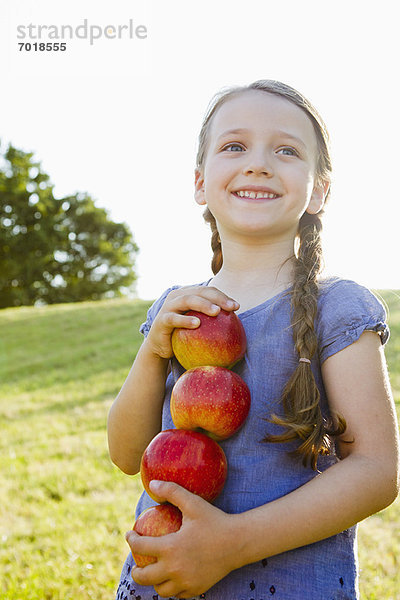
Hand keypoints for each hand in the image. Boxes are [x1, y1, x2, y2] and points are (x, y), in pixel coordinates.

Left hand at [126, 480, 239, 598]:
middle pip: (144, 577)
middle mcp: (175, 569)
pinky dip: (172, 587)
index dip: (131, 540)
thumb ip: (172, 491)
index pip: (141, 546)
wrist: (239, 542)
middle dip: (136, 570)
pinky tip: (172, 577)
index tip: (130, 535)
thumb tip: (152, 483)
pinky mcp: (196, 589)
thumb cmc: (215, 520)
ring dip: (154, 581)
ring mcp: (186, 582)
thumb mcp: (193, 503)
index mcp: (170, 548)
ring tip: (154, 571)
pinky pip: (178, 594)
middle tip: (137, 563)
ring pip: (160, 589)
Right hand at [145, 285, 239, 360]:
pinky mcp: (161, 320)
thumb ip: (212, 321)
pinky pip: (174, 319)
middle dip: (217, 298)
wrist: (161, 348)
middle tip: (231, 308)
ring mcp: (168, 306)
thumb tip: (238, 324)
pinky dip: (185, 320)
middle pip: (200, 292)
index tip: (236, 307)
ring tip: (216, 312)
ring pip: (188, 300)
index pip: (208, 291)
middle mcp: (178, 296)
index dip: (223, 296)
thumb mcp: (199, 326)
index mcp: (188, 294)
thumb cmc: (184, 335)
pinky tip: (197, 324)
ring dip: (203, 305)